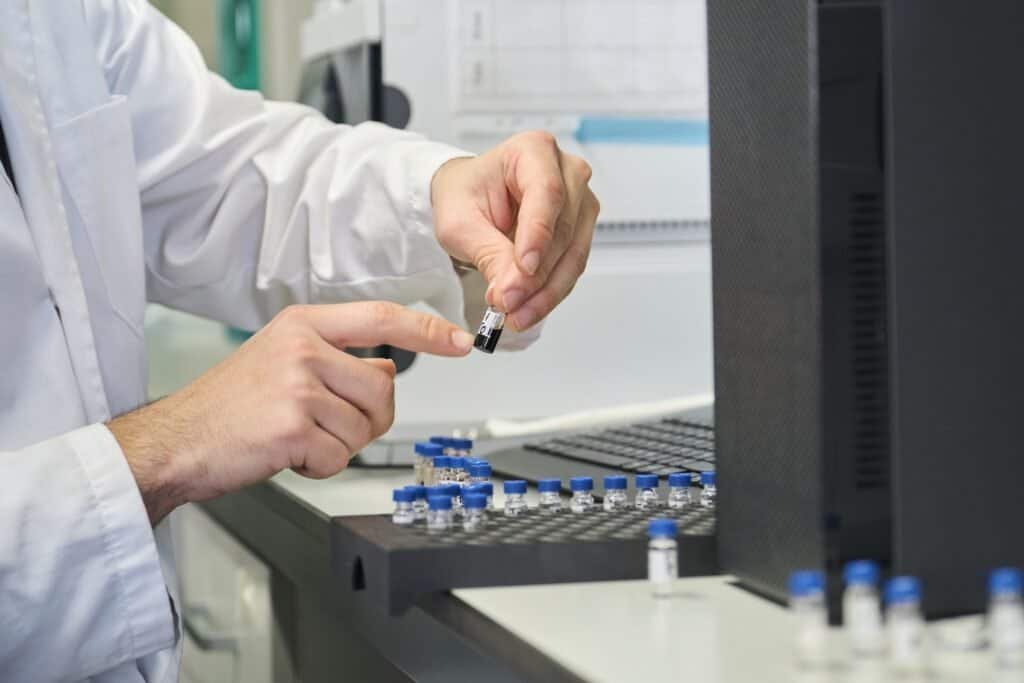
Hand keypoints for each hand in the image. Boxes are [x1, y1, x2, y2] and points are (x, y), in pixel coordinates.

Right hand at [108, 302, 474, 523]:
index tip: (459, 340)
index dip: (427, 329)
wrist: (176, 441)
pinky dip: (320, 466)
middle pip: (382, 389)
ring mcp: (297, 385)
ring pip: (364, 427)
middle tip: (323, 425)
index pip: (381, 317)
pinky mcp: (292, 426)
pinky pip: (341, 456)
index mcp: (303, 325)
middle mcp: (303, 348)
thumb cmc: (229, 406)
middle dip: (365, 419)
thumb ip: (337, 359)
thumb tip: (388, 371)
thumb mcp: (283, 361)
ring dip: (337, 445)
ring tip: (295, 436)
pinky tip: (286, 454)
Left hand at [430, 131, 599, 330]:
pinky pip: (571, 267)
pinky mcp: (580, 230)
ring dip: (545, 291)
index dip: (538, 234)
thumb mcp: (460, 224)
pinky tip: (528, 309)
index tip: (524, 268)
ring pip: (572, 254)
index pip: (546, 193)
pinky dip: (550, 293)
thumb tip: (510, 290)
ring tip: (516, 313)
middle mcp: (565, 171)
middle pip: (563, 228)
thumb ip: (488, 253)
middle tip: (508, 301)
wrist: (470, 201)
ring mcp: (578, 201)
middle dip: (536, 274)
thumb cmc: (464, 196)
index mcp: (533, 150)